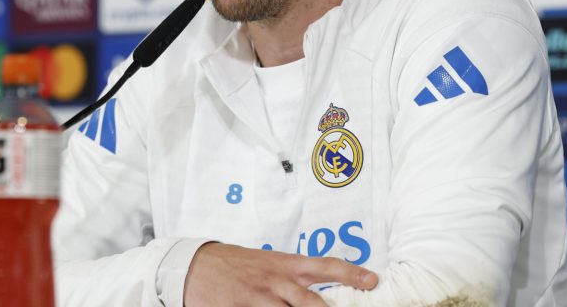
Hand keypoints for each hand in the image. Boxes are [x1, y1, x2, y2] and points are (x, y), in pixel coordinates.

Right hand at [183, 243, 377, 306]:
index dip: (351, 273)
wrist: (193, 266)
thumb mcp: (266, 263)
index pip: (324, 266)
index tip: (373, 281)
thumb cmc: (234, 265)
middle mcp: (275, 280)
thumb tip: (321, 291)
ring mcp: (257, 297)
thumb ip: (291, 276)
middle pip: (311, 303)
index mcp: (284, 265)